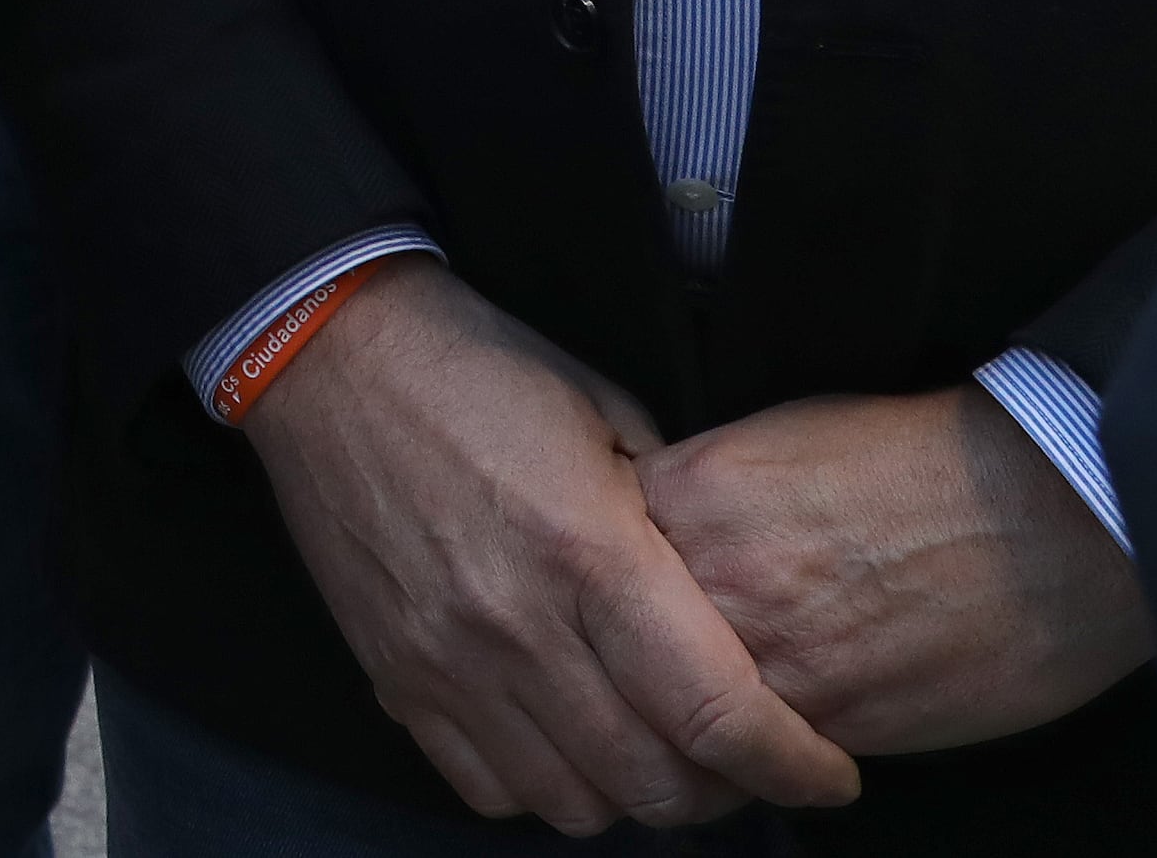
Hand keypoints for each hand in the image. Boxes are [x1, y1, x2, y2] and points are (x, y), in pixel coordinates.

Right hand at [241, 264, 860, 830]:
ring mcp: (448, 662)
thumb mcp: (608, 412)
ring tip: (651, 750)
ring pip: (573, 805)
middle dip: (725, 792)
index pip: (718, 713)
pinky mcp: (395, 676)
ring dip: (631, 794)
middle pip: (653, 783)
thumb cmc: (480, 366)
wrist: (328, 352)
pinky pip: (487, 789)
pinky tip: (562, 739)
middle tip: (744, 760)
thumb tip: (731, 591)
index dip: (794, 766)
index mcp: (592, 552)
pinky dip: (542, 786)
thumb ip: (675, 513)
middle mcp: (519, 627)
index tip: (829, 774)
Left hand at [642, 385, 1151, 754]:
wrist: (1048, 512)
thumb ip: (701, 497)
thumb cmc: (925, 461)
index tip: (611, 602)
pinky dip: (755, 762)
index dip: (597, 589)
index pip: (588, 559)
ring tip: (708, 721)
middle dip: (621, 675)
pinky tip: (776, 741)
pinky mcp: (830, 726)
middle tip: (644, 682)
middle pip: (613, 653)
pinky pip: (755, 762)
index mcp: (688, 494)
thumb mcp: (781, 439)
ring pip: (674, 725)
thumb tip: (659, 539)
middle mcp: (709, 580)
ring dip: (682, 733)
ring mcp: (766, 659)